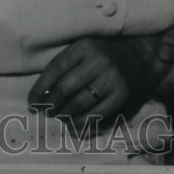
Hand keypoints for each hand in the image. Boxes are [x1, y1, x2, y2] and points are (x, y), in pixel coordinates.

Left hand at [28, 36, 151, 129]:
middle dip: (51, 103)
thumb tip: (43, 93)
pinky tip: (72, 126)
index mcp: (84, 47)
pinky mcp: (122, 95)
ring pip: (80, 102)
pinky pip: (97, 113)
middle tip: (43, 112)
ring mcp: (111, 79)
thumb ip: (65, 66)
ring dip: (64, 114)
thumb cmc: (104, 55)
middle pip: (66, 88)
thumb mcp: (84, 50)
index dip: (40, 87)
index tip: (32, 101)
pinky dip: (82, 123)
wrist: (141, 58)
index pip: (55, 69)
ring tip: (57, 117)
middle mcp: (98, 61)